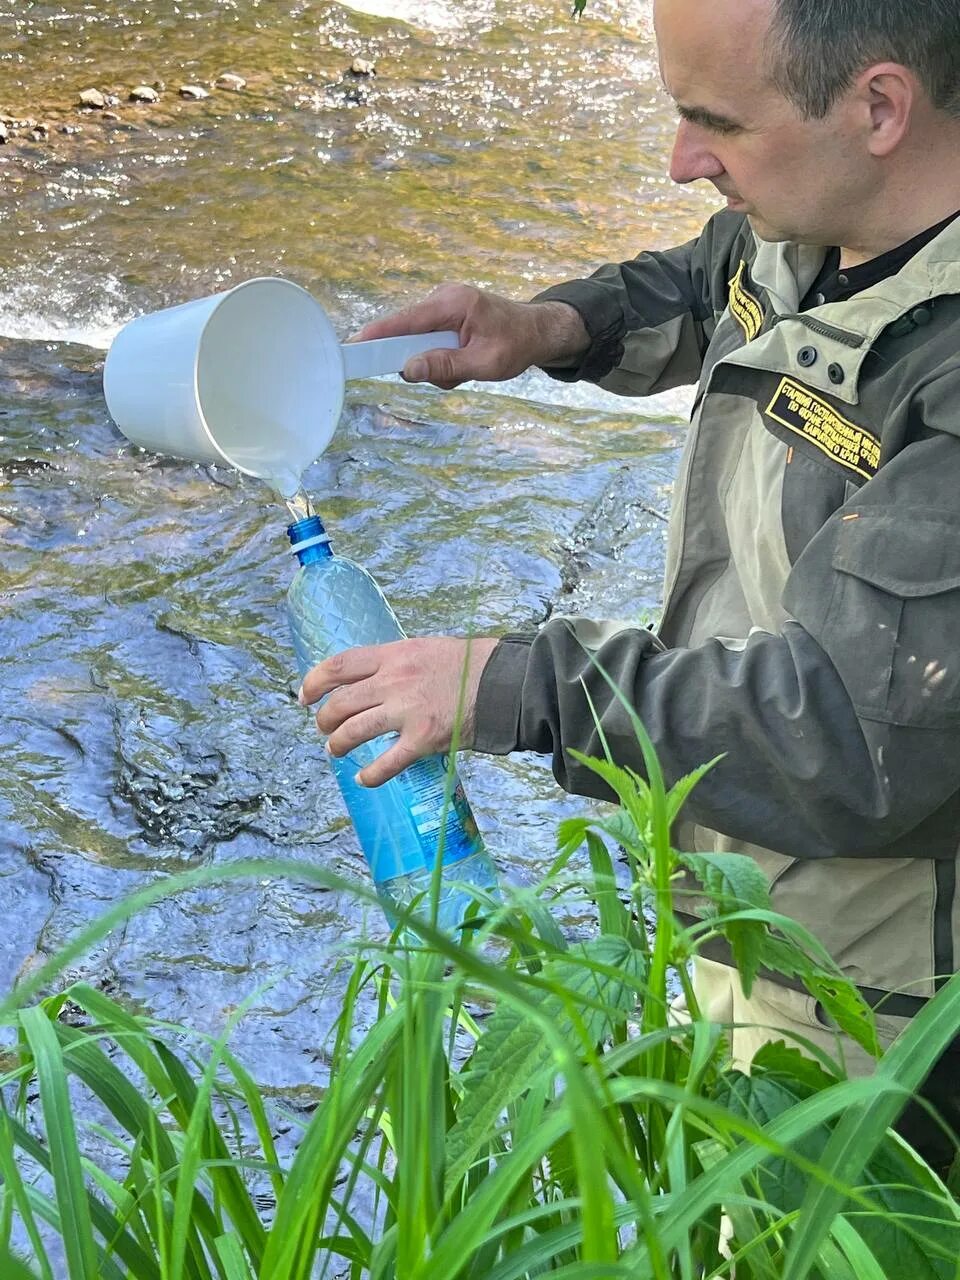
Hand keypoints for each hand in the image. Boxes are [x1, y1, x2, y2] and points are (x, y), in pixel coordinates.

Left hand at [298, 635, 499, 785]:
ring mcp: (407, 711)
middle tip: (324, 729)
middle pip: (340, 703)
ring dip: (337, 744)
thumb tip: (370, 679)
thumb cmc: (469, 665)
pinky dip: (369, 775)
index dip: (314, 682)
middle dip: (323, 720)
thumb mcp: (425, 649)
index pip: (338, 666)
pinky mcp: (423, 739)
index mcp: (393, 655)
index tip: (304, 696)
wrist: (503, 683)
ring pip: (352, 732)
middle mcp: (394, 681)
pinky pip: (386, 763)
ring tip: (336, 750)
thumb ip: (395, 663)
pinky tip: (363, 778)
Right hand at [349, 284, 588, 389]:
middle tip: (453, 375)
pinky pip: (428, 342)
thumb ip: (445, 366)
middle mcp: (443, 299)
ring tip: (466, 368)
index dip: (377, 334)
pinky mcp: (443, 317)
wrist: (537, 331)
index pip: (405, 320)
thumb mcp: (484, 363)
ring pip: (418, 343)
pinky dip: (441, 358)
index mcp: (453, 304)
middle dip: (423, 361)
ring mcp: (442, 307)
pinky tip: (462, 362)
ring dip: (436, 364)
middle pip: (408, 335)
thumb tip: (408, 369)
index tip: (352, 345)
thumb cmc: (516, 344)